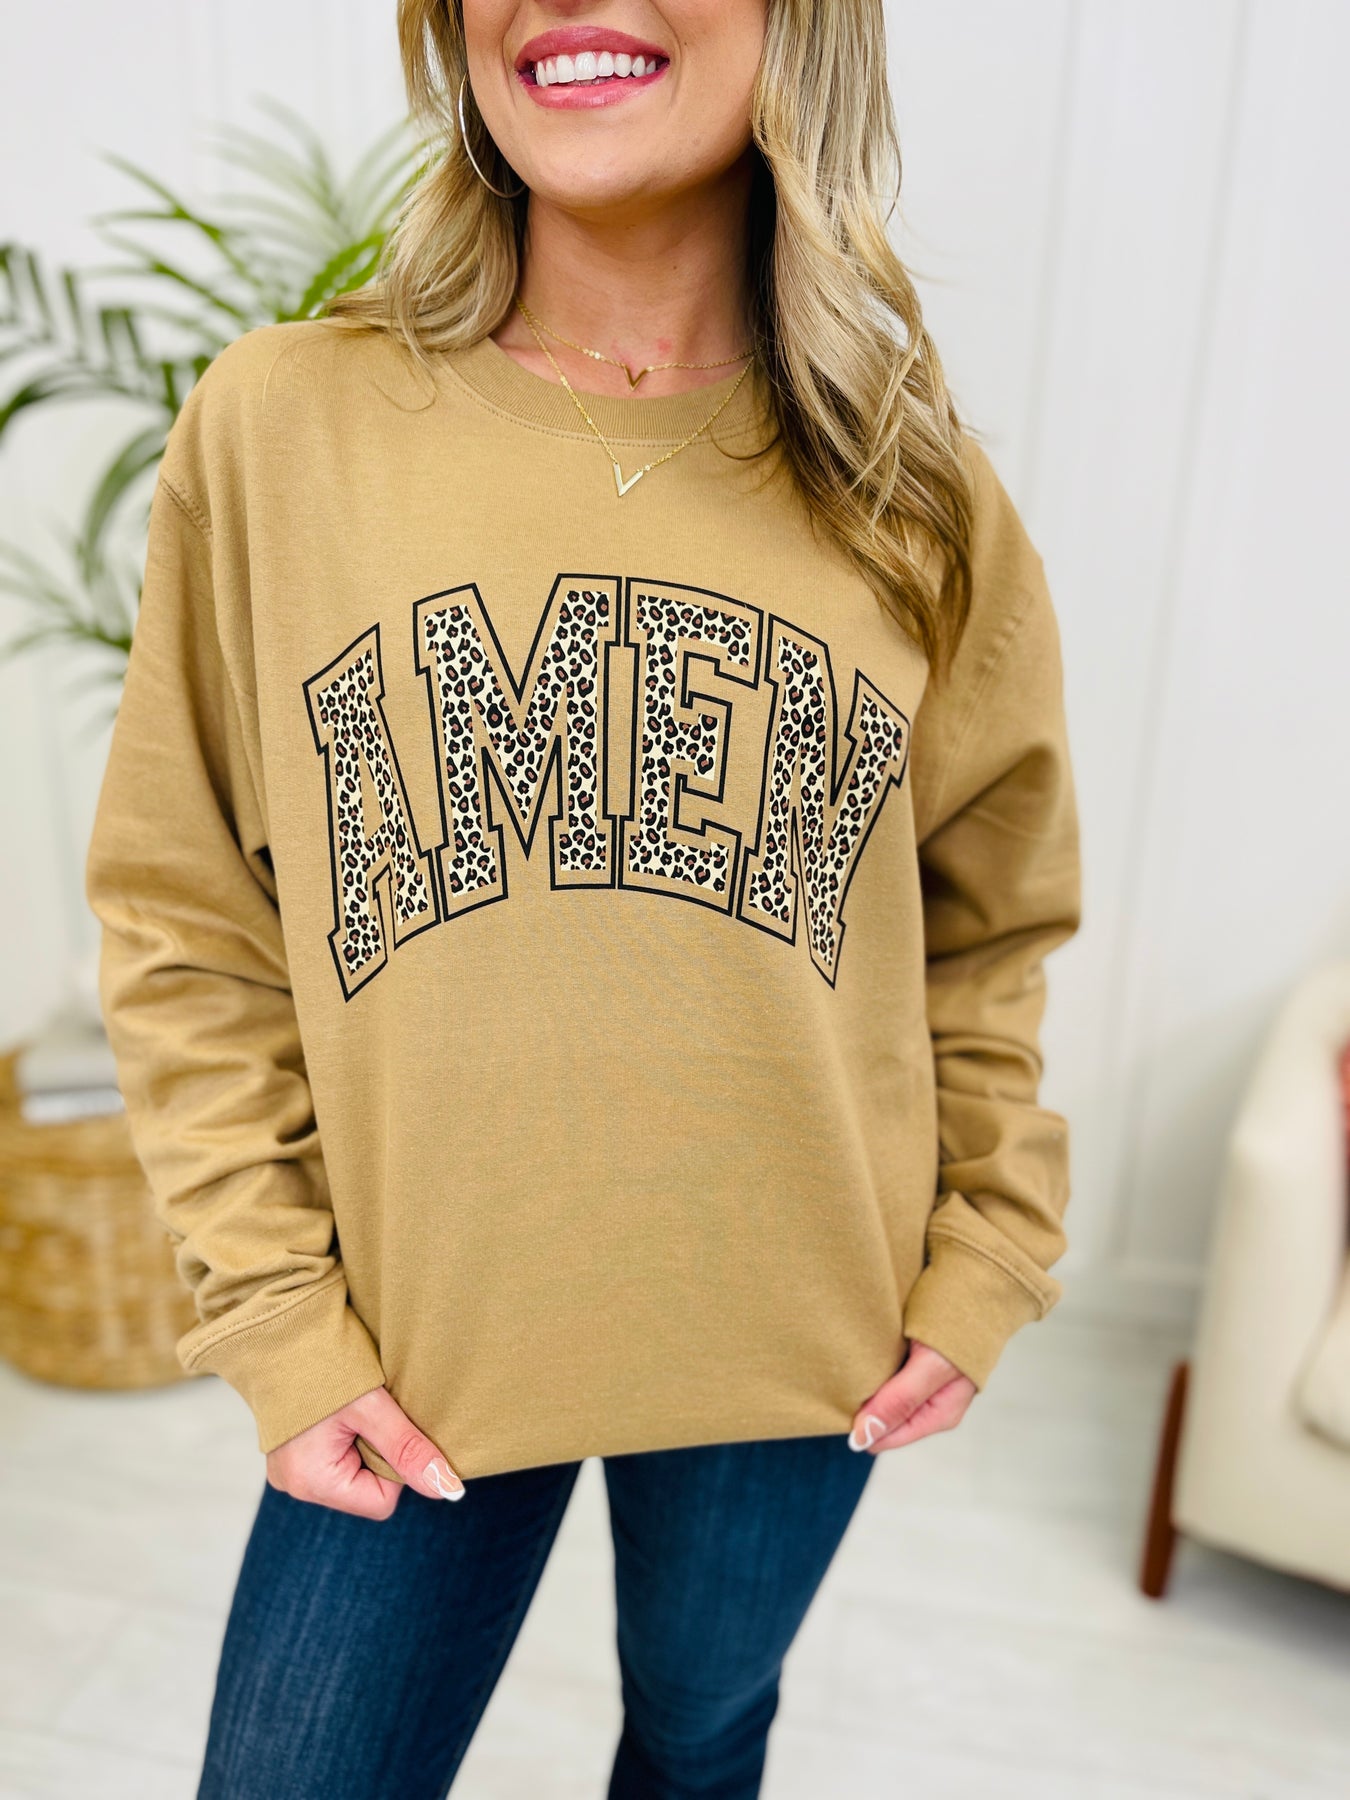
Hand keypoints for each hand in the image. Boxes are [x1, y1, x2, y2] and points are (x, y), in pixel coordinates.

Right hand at [265, 1385, 466, 1517]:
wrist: (282, 1332)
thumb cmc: (323, 1365)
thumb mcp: (374, 1407)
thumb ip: (410, 1450)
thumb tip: (449, 1490)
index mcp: (311, 1482)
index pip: (382, 1502)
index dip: (396, 1466)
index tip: (385, 1426)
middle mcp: (296, 1485)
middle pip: (365, 1490)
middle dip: (378, 1454)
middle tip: (368, 1415)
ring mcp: (290, 1472)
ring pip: (353, 1474)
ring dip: (362, 1444)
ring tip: (350, 1411)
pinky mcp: (291, 1456)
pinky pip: (335, 1460)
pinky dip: (346, 1439)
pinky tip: (339, 1414)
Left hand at [848, 1338, 976, 1453]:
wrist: (976, 1286)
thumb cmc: (960, 1328)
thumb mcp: (930, 1368)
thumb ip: (899, 1402)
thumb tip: (862, 1439)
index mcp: (936, 1415)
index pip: (882, 1438)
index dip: (859, 1423)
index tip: (841, 1402)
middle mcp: (927, 1404)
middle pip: (878, 1418)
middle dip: (859, 1404)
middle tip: (845, 1378)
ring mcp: (919, 1383)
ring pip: (877, 1395)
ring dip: (863, 1383)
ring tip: (851, 1364)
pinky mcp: (912, 1363)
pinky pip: (882, 1373)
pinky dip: (870, 1365)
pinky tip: (863, 1352)